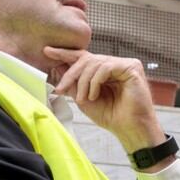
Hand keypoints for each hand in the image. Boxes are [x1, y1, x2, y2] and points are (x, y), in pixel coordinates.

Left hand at [42, 47, 165, 155]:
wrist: (129, 129)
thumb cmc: (111, 116)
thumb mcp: (84, 99)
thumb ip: (73, 83)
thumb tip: (58, 67)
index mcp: (104, 71)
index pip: (83, 57)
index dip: (65, 54)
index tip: (47, 51)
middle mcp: (115, 65)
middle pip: (86, 59)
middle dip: (71, 73)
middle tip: (61, 88)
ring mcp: (124, 65)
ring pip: (94, 63)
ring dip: (84, 82)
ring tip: (84, 99)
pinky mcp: (132, 68)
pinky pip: (106, 67)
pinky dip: (96, 81)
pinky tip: (94, 95)